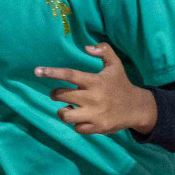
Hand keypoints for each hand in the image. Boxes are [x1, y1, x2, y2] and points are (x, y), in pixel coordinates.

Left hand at [36, 44, 156, 135]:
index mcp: (95, 81)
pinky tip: (81, 118)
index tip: (37, 71)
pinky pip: (77, 128)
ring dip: (62, 112)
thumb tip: (86, 47)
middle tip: (58, 94)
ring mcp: (95, 114)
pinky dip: (76, 123)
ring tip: (68, 108)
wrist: (137, 108)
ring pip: (65, 115)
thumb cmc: (121, 85)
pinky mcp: (97, 127)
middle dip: (55, 94)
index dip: (52, 73)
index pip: (69, 75)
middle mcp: (93, 97)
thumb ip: (103, 51)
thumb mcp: (115, 65)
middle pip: (62, 96)